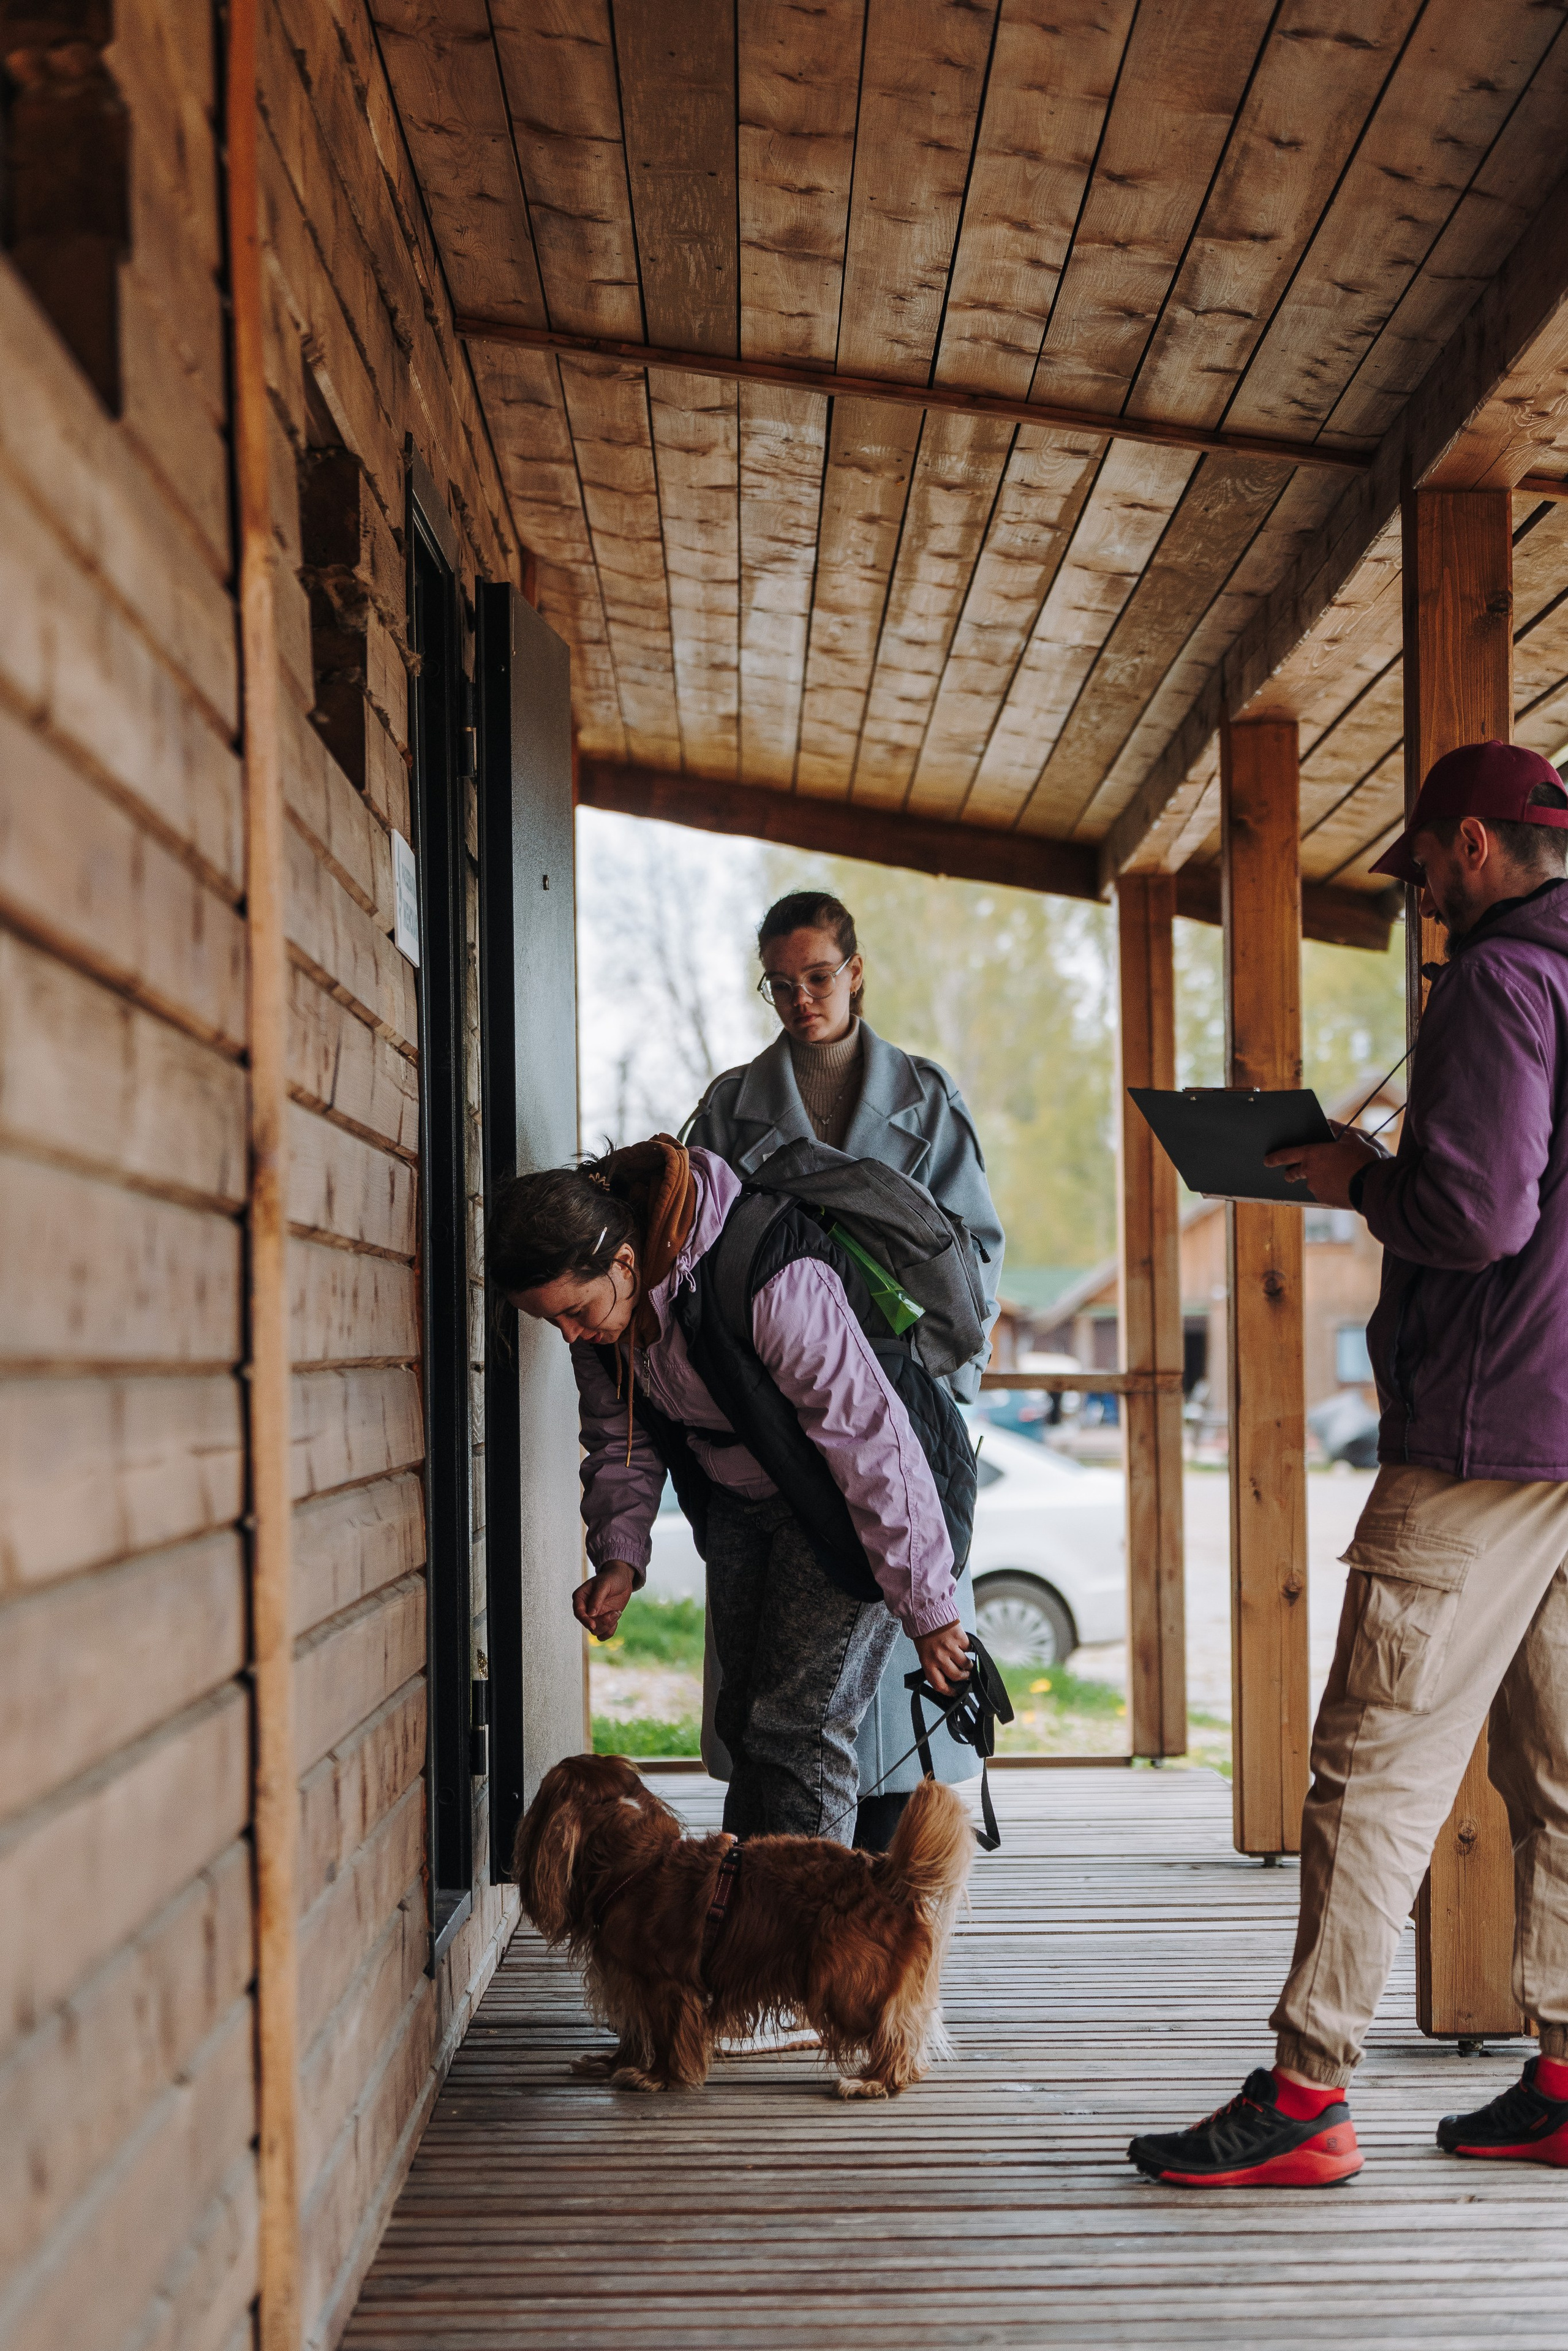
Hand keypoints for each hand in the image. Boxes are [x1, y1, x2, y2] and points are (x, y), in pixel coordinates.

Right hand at [574, 1561, 635, 1641]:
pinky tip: (616, 1616)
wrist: (622, 1579)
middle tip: (615, 1612)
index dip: (584, 1620)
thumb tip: (590, 1615)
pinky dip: (611, 1630)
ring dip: (608, 1625)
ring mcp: (594, 1616)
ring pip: (596, 1631)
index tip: (593, 1625)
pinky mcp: (603, 1621)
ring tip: (617, 1612)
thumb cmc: (611, 1577)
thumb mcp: (604, 1584)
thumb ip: (597, 1599)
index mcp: (580, 1597)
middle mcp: (585, 1609)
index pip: (578, 1613)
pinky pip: (603, 1634)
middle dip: (602, 1622)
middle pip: (588, 1625)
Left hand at [914, 1620, 970, 1695]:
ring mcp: (950, 1647)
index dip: (950, 1692)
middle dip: (964, 1677)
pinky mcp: (959, 1638)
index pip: (940, 1685)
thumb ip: (935, 1666)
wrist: (926, 1613)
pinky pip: (969, 1649)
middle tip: (966, 1674)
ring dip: (969, 1665)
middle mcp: (939, 1657)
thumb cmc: (924, 1636)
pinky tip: (965, 1647)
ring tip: (967, 1662)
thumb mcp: (924, 1654)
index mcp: (928, 1663)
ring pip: (966, 1664)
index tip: (956, 1692)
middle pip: (957, 1676)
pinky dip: (969, 1649)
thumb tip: (951, 1679)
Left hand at [1263, 1125, 1380, 1209]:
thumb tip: (1329, 1123)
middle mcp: (1310, 1173)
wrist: (1374, 1186)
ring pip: (1312, 1183)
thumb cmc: (1364, 1159)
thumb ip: (1338, 1129)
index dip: (1275, 1157)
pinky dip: (1329, 1189)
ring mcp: (1317, 1189)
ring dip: (1318, 1179)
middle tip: (1293, 1172)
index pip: (1287, 1155)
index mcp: (1313, 1155)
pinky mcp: (1325, 1200)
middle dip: (1291, 1172)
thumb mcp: (1353, 1138)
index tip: (1267, 1160)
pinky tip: (1342, 1185)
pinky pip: (1323, 1193)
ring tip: (1337, 1175)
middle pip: (1293, 1173)